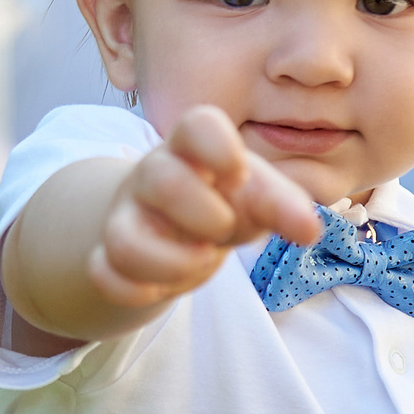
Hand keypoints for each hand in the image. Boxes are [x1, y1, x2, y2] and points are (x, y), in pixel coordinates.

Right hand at [85, 105, 323, 309]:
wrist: (178, 226)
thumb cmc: (223, 200)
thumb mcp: (255, 196)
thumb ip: (284, 206)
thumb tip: (309, 231)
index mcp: (193, 148)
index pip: (197, 124)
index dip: (219, 147)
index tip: (238, 174)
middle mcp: (153, 175)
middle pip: (159, 178)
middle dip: (204, 215)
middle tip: (225, 230)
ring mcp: (126, 216)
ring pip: (124, 238)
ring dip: (172, 263)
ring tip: (202, 262)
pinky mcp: (109, 254)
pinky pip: (104, 274)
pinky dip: (135, 289)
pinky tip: (162, 287)